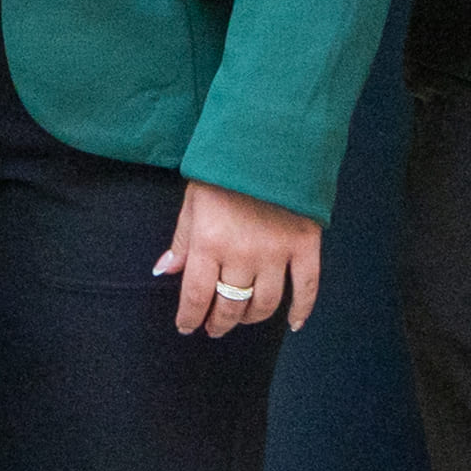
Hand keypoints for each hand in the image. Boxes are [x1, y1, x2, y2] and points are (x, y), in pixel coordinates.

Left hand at [165, 183, 323, 343]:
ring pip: (265, 303)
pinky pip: (307, 288)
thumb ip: (181, 240)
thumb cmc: (225, 170)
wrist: (269, 142)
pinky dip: (302, 310)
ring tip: (242, 318)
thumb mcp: (193, 201)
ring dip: (251, 317)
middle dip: (219, 322)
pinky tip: (293, 324)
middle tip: (213, 328)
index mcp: (209, 243)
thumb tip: (164, 271)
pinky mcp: (305, 246)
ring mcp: (276, 253)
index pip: (196, 295)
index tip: (186, 326)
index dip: (190, 317)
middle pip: (230, 305)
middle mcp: (241, 255)